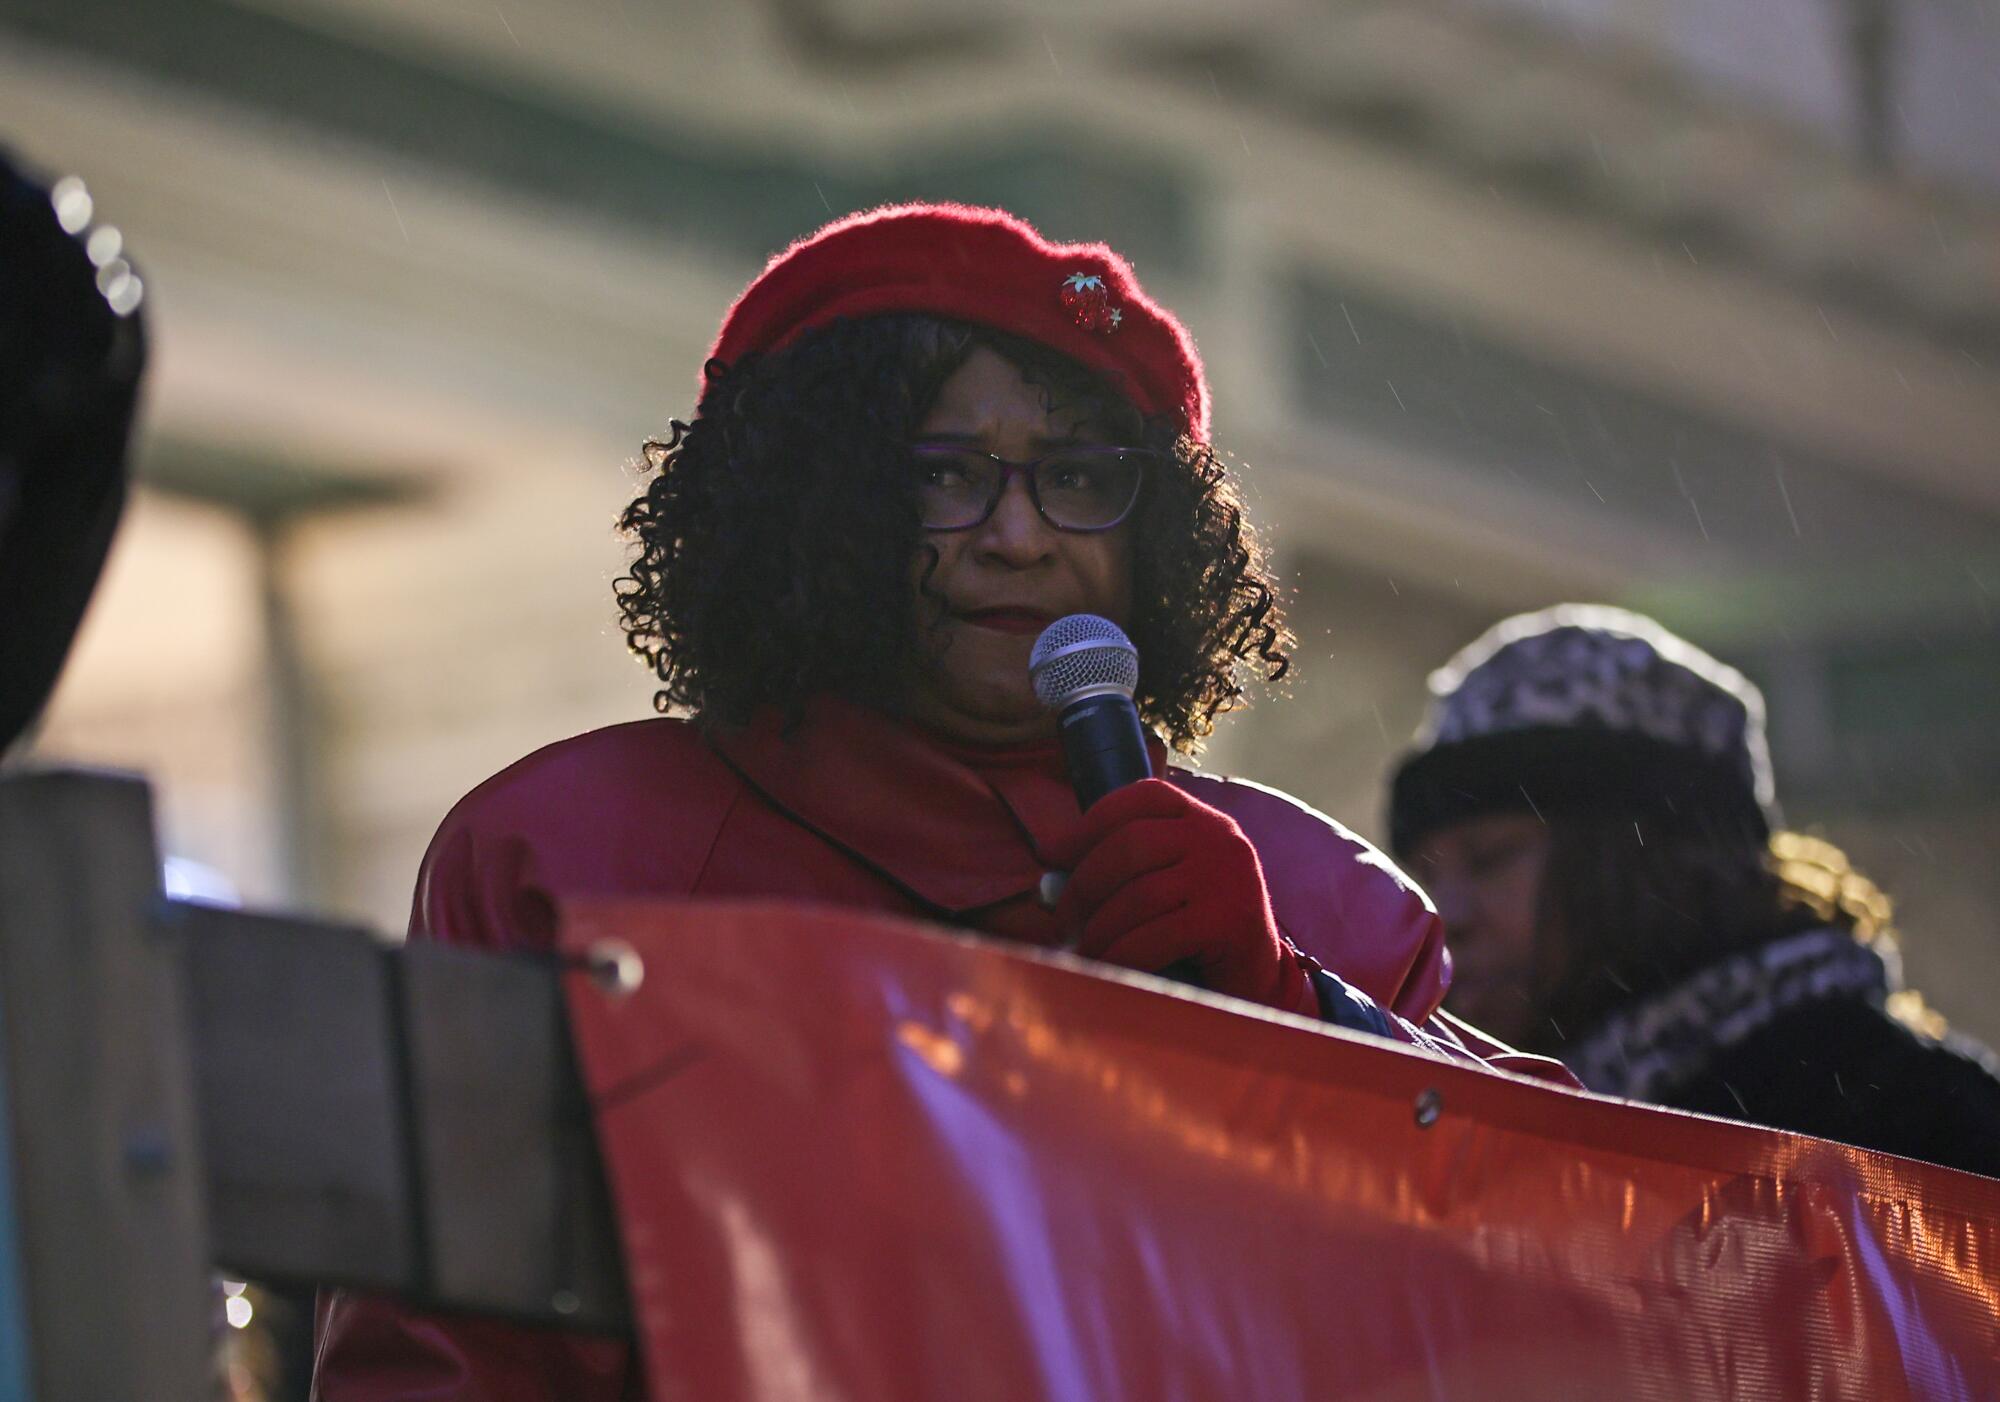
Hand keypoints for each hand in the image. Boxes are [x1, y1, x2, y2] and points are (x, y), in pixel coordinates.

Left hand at [1043, 779, 1317, 1015]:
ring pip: (1138, 895)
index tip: (1051, 854)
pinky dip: (1121, 954)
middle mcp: (1218, 836)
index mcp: (1201, 818)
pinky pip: (1155, 936)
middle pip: (1130, 845)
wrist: (1256, 978)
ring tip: (1084, 951)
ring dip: (1099, 929)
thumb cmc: (1196, 930)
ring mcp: (1227, 876)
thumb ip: (1120, 870)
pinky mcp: (1229, 920)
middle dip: (1084, 884)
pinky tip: (1108, 967)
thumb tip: (1047, 868)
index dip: (1089, 822)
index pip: (1140, 797)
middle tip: (1060, 919)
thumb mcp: (1166, 884)